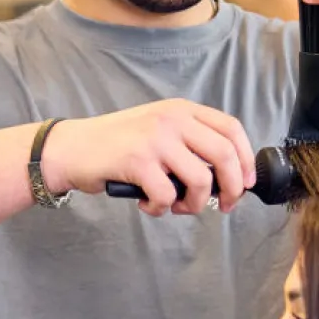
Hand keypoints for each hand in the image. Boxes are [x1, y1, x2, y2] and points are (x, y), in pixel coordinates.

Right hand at [39, 99, 256, 216]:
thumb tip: (225, 177)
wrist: (71, 149)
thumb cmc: (115, 146)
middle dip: (232, 188)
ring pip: (200, 180)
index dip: (246, 158)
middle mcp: (171, 119)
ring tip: (178, 207)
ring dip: (195, 204)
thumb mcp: (157, 130)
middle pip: (224, 155)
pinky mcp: (137, 161)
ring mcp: (155, 139)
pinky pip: (168, 196)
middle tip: (225, 205)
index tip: (246, 182)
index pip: (231, 129)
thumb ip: (188, 143)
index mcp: (181, 110)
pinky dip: (162, 209)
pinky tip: (148, 205)